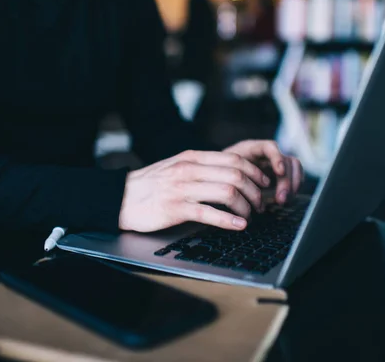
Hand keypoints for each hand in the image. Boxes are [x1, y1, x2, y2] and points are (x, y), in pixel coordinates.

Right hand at [119, 150, 271, 232]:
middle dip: (255, 191)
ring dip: (246, 206)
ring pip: (227, 191)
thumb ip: (201, 167)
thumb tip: (230, 173)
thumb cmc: (150, 185)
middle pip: (236, 174)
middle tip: (260, 204)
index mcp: (191, 157)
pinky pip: (209, 213)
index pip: (234, 158)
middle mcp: (189, 169)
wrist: (120, 198)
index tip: (263, 183)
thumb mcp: (176, 166)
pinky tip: (240, 226)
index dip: (255, 172)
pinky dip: (229, 220)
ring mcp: (182, 188)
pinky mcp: (175, 209)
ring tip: (250, 216)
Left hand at [223, 140, 303, 204]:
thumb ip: (233, 178)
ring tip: (282, 201)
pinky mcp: (279, 176)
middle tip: (280, 198)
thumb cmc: (217, 177)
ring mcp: (273, 164)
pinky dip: (293, 189)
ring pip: (294, 168)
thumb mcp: (222, 175)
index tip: (279, 172)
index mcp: (250, 149)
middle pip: (285, 160)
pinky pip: (295, 178)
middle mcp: (264, 154)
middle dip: (286, 180)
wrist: (218, 181)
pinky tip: (284, 200)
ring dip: (292, 185)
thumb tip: (242, 189)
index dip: (277, 158)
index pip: (269, 147)